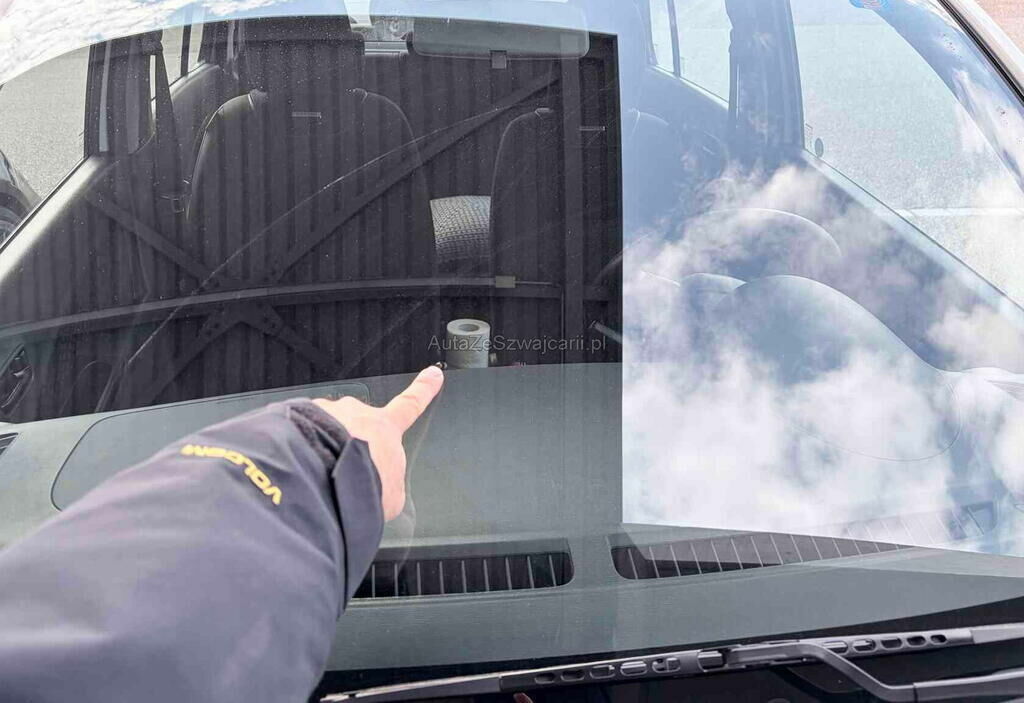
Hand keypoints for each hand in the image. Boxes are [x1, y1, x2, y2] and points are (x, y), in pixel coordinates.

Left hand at [313, 366, 443, 520]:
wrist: (325, 478)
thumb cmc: (362, 484)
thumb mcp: (392, 495)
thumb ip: (389, 484)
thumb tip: (381, 490)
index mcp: (385, 429)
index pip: (410, 405)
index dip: (423, 390)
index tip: (432, 376)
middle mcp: (357, 413)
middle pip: (357, 425)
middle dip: (349, 446)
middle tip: (343, 471)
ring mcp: (326, 413)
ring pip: (326, 431)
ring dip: (323, 450)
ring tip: (319, 477)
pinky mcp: (299, 418)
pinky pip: (302, 435)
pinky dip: (302, 451)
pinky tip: (301, 471)